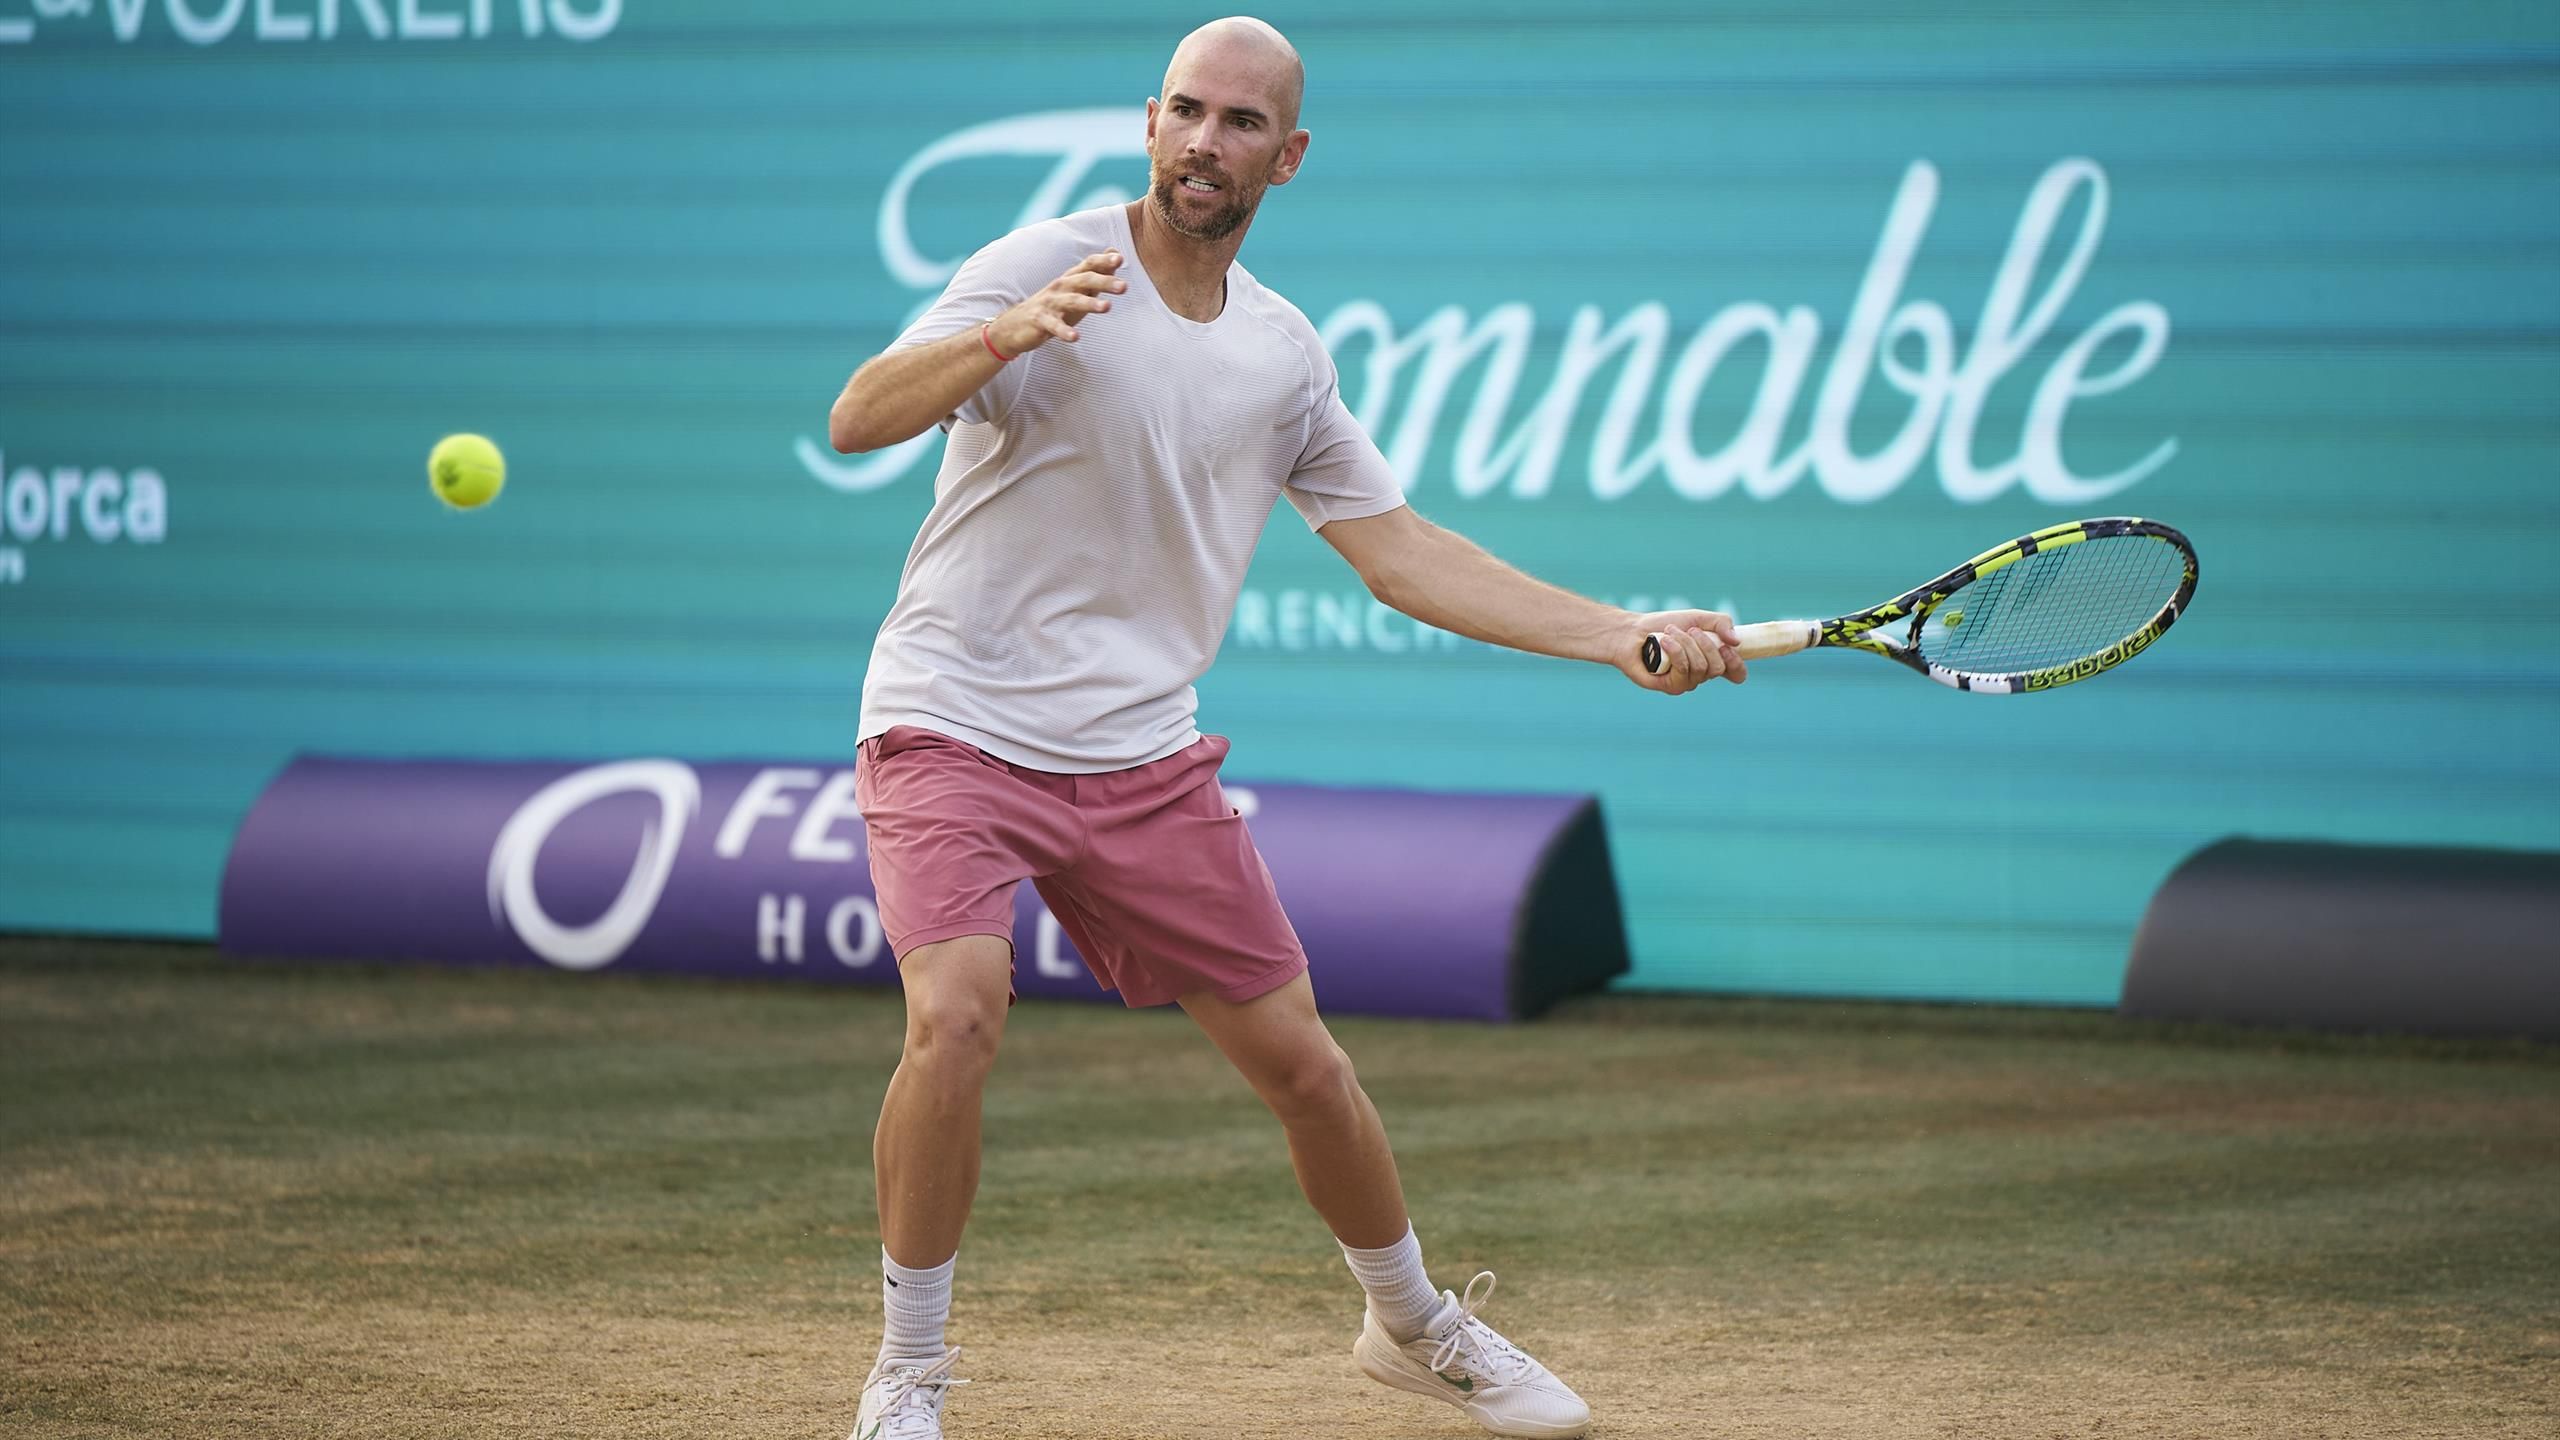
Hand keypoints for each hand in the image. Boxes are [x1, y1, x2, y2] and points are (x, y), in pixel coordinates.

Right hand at [988, 251, 1127, 356]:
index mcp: (1070, 279)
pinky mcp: (1040, 321)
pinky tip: (1076, 337)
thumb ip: (1097, 274)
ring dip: (1089, 303)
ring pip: (1071, 301)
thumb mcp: (1075, 290)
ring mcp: (1049, 303)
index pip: (1088, 265)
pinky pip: (1053, 326)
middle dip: (1104, 282)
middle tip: (1124, 287)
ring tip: (1107, 307)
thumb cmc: (1052, 306)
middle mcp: (1060, 287)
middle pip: (1084, 280)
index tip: (1120, 259)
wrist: (1015, 325)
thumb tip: (1116, 255)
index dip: (1103, 261)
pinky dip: (1064, 331)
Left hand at [1619, 609, 1745, 693]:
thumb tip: (1737, 642)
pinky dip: (1676, 651)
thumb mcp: (1698, 618)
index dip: (1737, 664)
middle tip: (1690, 630)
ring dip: (1687, 644)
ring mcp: (1686, 682)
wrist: (1633, 631)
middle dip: (1706, 644)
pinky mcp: (1670, 686)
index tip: (1727, 647)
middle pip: (1718, 668)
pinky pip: (1683, 671)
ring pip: (1700, 668)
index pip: (1736, 674)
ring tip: (1670, 632)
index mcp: (1711, 660)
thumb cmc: (1665, 625)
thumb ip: (1721, 623)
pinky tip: (1665, 642)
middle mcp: (1700, 675)